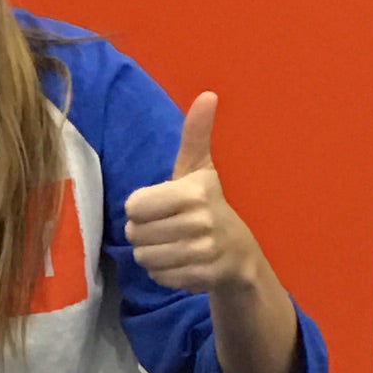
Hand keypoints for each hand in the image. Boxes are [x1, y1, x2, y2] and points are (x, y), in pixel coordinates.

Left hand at [121, 91, 256, 298]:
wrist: (238, 253)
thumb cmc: (207, 205)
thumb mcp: (199, 169)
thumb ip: (195, 134)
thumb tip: (208, 95)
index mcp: (194, 192)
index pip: (134, 206)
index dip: (140, 208)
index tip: (159, 206)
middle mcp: (201, 221)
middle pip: (135, 235)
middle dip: (143, 233)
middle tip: (165, 228)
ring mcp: (203, 252)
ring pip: (144, 258)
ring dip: (151, 254)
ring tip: (172, 245)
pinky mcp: (202, 277)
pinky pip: (158, 277)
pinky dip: (163, 273)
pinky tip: (181, 262)